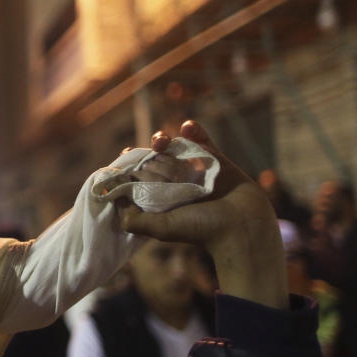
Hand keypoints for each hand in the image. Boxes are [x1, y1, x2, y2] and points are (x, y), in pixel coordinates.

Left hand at [116, 121, 286, 308]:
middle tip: (155, 163)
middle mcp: (176, 183)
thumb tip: (114, 200)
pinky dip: (193, 129)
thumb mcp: (160, 228)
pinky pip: (201, 138)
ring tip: (161, 142)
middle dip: (149, 157)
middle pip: (153, 160)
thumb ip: (133, 220)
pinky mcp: (215, 159)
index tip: (125, 158)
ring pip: (172, 147)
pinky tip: (186, 127)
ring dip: (162, 140)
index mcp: (161, 198)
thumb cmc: (202, 229)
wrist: (242, 225)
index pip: (138, 176)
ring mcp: (195, 169)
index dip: (130, 167)